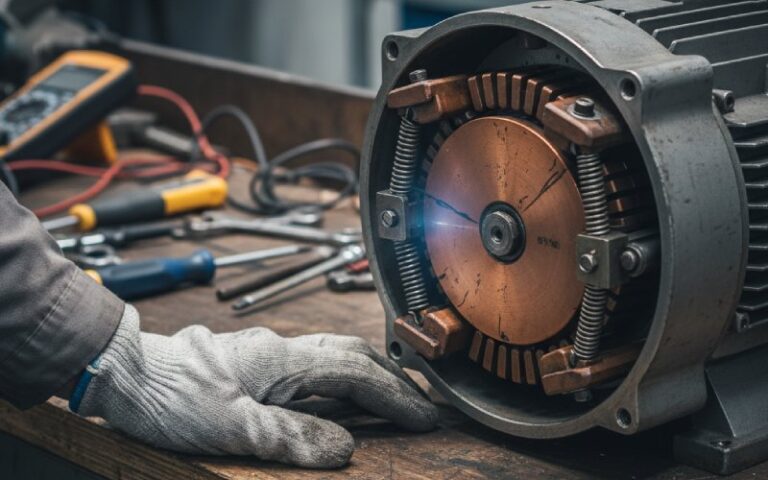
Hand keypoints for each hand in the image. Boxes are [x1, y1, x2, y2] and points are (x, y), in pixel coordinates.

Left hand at [76, 306, 437, 467]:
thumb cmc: (170, 396)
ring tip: (391, 397)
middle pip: (352, 353)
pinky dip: (341, 377)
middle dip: (391, 379)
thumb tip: (345, 448)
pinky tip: (338, 395)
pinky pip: (313, 363)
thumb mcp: (231, 427)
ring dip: (369, 374)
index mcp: (281, 359)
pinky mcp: (256, 362)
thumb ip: (290, 436)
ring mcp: (268, 352)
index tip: (424, 416)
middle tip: (419, 405)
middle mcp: (280, 349)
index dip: (394, 396)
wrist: (126, 372)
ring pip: (334, 354)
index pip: (354, 373)